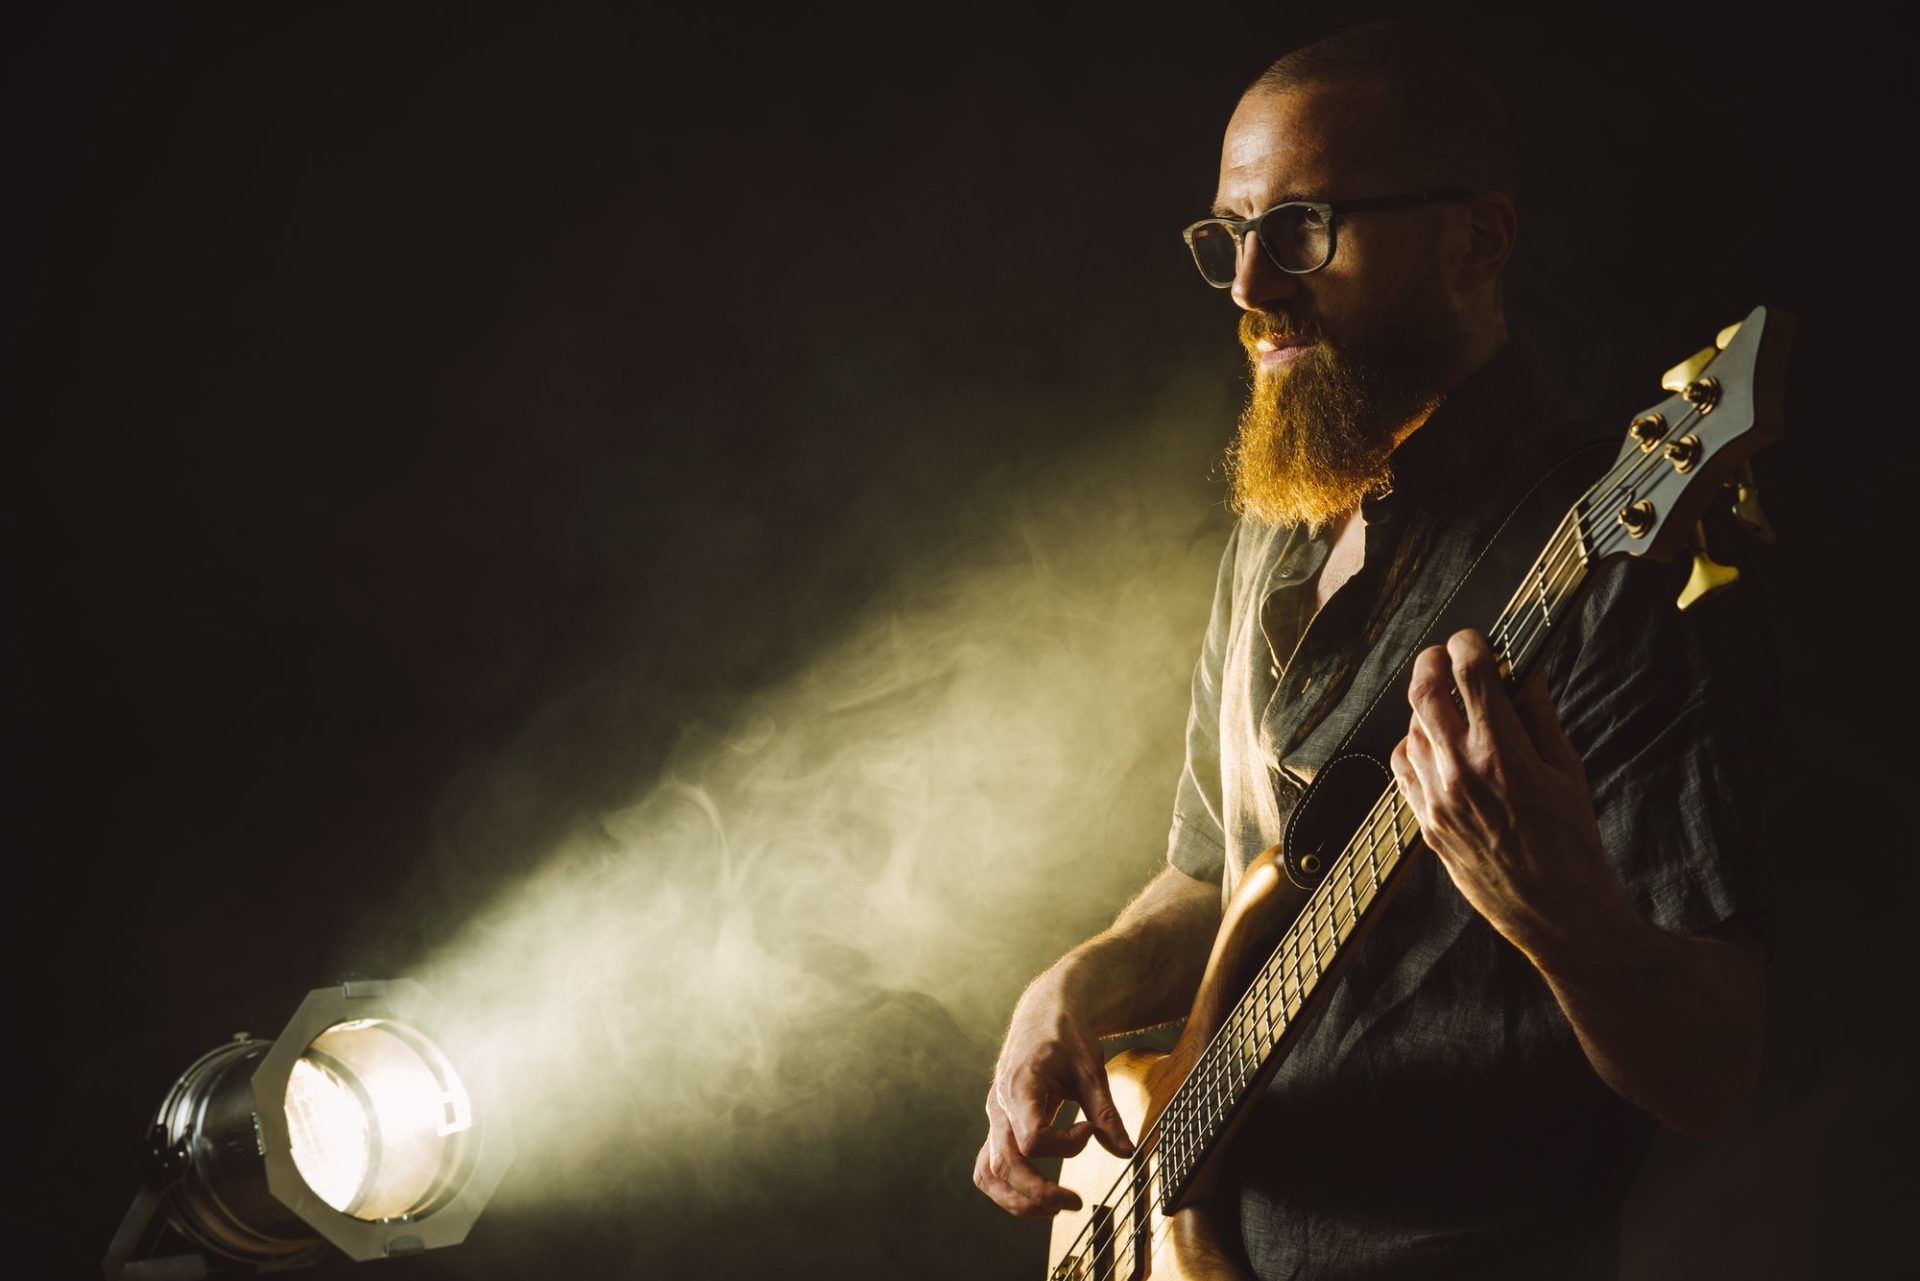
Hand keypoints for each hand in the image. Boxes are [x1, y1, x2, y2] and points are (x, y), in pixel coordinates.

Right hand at [973, 969, 1133, 1216]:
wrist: (1043, 1013)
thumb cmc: (1066, 1036)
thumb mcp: (1091, 1070)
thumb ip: (1106, 1113)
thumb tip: (1125, 1152)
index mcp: (1020, 1085)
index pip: (1032, 1138)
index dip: (1065, 1147)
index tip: (1088, 1131)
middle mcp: (999, 1105)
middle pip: (1006, 1164)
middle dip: (1039, 1193)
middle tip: (1075, 1203)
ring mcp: (994, 1117)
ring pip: (989, 1172)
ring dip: (1017, 1199)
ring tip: (1052, 1208)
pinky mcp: (997, 1125)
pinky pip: (988, 1165)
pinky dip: (1006, 1187)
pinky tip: (1035, 1195)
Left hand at [1388, 629, 1637, 959]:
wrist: (1557, 913)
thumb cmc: (1572, 841)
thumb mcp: (1567, 770)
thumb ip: (1538, 714)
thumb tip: (1522, 666)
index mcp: (1505, 754)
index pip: (1471, 674)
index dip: (1468, 644)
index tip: (1474, 638)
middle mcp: (1462, 773)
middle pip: (1424, 691)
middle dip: (1432, 661)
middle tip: (1447, 655)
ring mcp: (1437, 800)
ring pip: (1410, 728)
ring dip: (1426, 707)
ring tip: (1451, 706)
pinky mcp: (1425, 823)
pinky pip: (1403, 767)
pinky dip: (1415, 745)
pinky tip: (1438, 746)